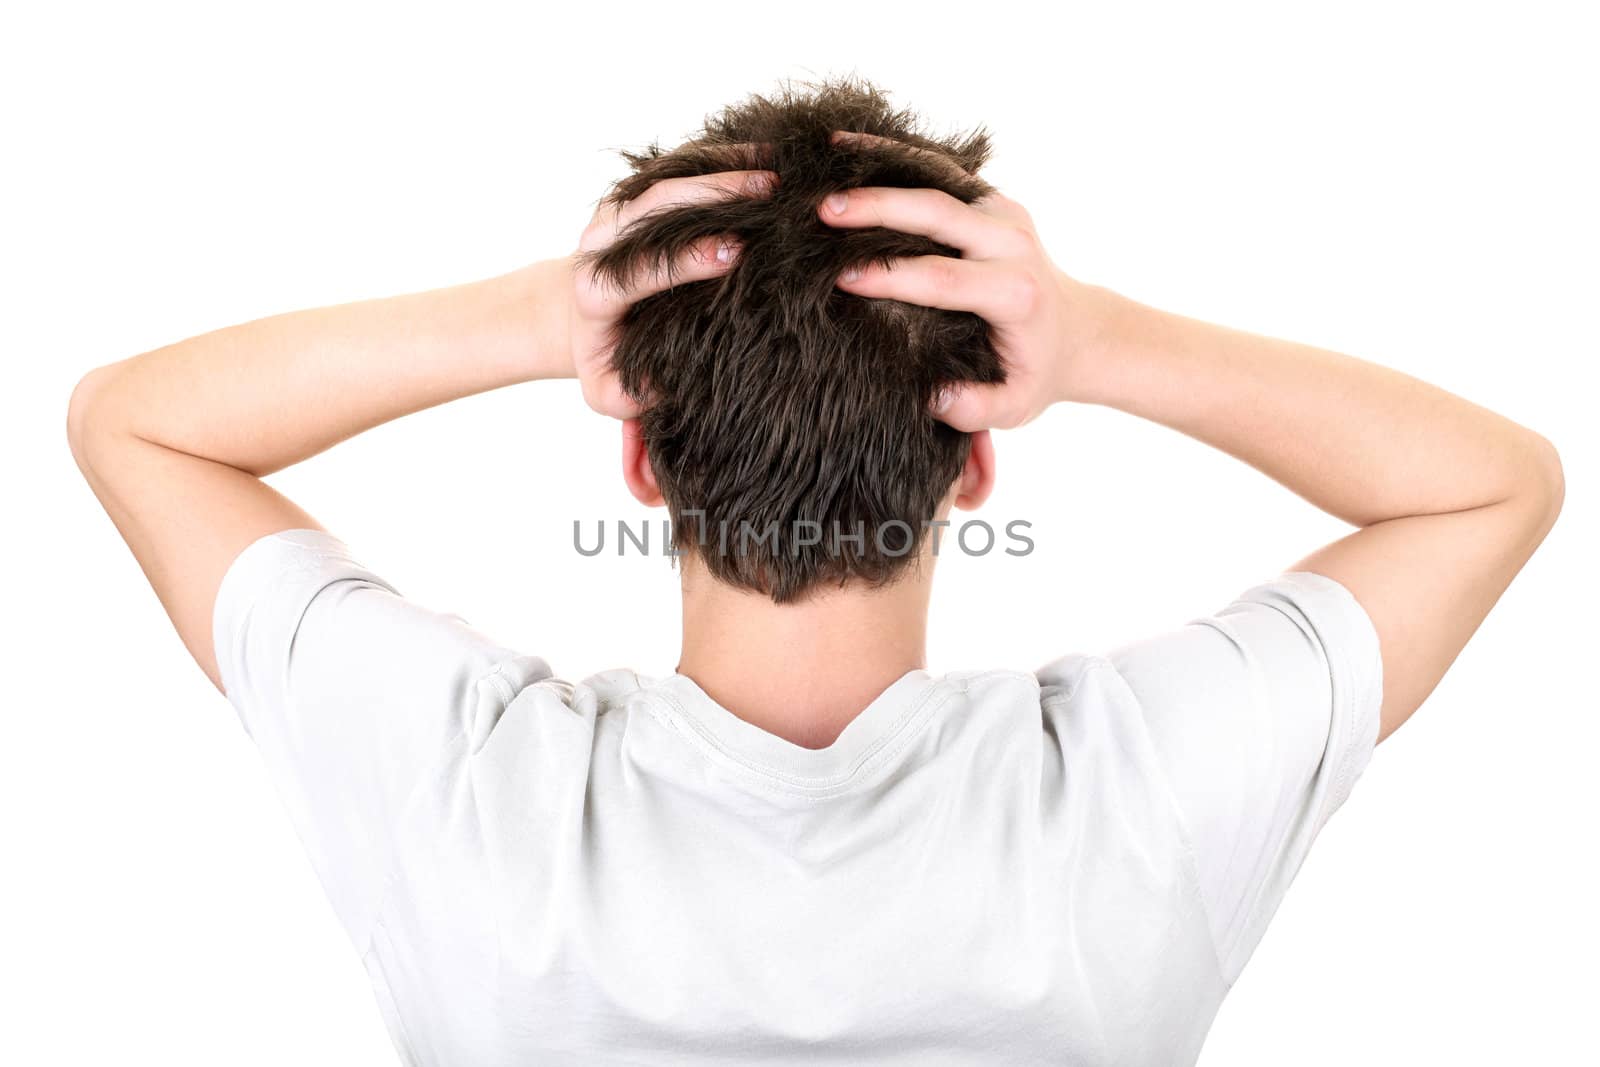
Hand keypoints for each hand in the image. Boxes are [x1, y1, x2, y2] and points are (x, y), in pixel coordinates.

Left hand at [565, 160, 778, 418]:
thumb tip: (666, 386)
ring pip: (667, 178)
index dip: (685, 259)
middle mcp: (601, 239)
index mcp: (595, 289)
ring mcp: (619, 208)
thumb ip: (631, 397)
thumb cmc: (610, 356)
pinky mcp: (638, 190)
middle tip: (769, 194)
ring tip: (777, 169)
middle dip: (712, 197)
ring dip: (723, 169)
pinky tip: (767, 154)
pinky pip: (679, 166)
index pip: (638, 268)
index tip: (734, 252)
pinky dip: (722, 156)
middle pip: (654, 206)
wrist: (582, 312)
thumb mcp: (611, 391)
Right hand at [818, 130, 1108, 430]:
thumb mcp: (1014, 405)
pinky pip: (939, 170)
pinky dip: (895, 156)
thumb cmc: (1034, 371)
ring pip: (938, 176)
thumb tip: (932, 396)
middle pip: (939, 214)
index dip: (891, 277)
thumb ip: (974, 409)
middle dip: (878, 209)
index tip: (841, 278)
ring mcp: (1004, 213)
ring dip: (881, 164)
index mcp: (1015, 293)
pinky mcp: (992, 198)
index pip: (944, 279)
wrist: (1076, 330)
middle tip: (823, 211)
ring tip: (827, 156)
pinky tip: (851, 147)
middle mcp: (1012, 243)